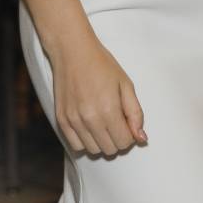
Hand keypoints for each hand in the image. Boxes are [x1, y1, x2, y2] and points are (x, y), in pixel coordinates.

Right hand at [51, 33, 146, 157]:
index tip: (127, 122)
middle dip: (117, 139)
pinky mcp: (61, 120)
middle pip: (110, 149)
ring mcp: (73, 121)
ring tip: (102, 122)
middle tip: (116, 121)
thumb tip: (141, 138)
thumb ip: (135, 113)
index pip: (125, 142)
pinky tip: (89, 126)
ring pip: (93, 151)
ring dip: (102, 141)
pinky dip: (85, 141)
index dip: (130, 134)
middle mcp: (90, 119)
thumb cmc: (101, 65)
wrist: (72, 51)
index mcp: (108, 109)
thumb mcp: (126, 84)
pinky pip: (76, 146)